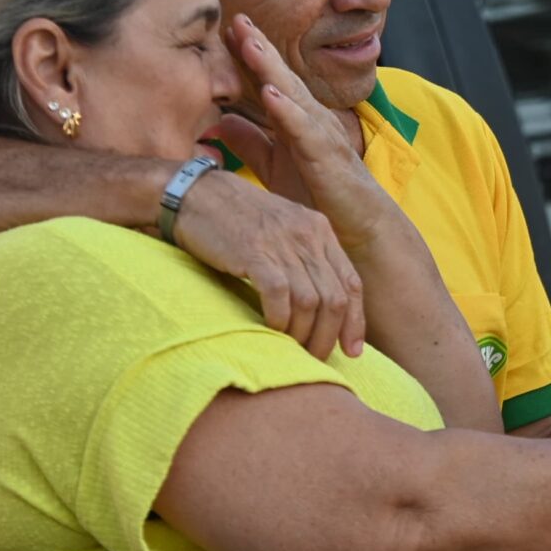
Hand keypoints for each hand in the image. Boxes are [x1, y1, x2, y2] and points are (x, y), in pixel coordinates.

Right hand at [167, 158, 365, 358]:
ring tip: (292, 349)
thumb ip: (304, 258)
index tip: (351, 351)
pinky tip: (272, 329)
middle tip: (315, 357)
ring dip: (303, 333)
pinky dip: (279, 319)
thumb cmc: (236, 218)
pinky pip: (280, 295)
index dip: (355, 322)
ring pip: (311, 302)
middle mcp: (307, 235)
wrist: (195, 193)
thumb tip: (319, 306)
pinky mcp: (254, 251)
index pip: (352, 283)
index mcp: (319, 230)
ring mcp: (281, 242)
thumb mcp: (283, 229)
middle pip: (335, 299)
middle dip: (329, 336)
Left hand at [220, 15, 395, 248]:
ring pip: (293, 94)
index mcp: (296, 121)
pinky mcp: (326, 157)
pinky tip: (270, 93)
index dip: (248, 57)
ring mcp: (321, 135)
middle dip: (258, 47)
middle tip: (236, 18)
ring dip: (270, 68)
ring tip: (249, 43)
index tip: (225, 30)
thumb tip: (219, 120)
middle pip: (280, 77)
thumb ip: (251, 143)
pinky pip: (304, 130)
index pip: (270, 81)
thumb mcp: (275, 167)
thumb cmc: (321, 198)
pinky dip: (287, 110)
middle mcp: (311, 120)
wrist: (360, 228)